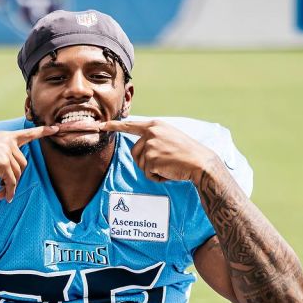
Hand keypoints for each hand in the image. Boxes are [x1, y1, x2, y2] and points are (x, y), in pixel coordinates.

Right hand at [0, 125, 58, 201]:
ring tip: (2, 192)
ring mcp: (6, 152)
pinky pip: (11, 181)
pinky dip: (9, 191)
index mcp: (4, 136)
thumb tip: (13, 170)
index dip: (42, 131)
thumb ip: (2, 151)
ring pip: (17, 174)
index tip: (56, 128)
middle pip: (22, 164)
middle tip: (5, 186)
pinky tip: (4, 197)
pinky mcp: (3, 164)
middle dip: (15, 177)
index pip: (26, 133)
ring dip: (10, 186)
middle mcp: (7, 142)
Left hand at [99, 118, 222, 184]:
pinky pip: (148, 174)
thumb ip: (154, 137)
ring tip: (169, 166)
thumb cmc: (187, 152)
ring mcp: (150, 146)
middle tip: (165, 162)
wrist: (200, 163)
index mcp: (155, 125)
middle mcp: (151, 133)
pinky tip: (169, 172)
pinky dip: (158, 177)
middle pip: (134, 152)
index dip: (115, 126)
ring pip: (141, 164)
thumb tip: (140, 146)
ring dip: (152, 170)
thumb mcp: (170, 136)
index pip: (130, 125)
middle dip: (145, 162)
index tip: (101, 126)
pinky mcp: (152, 159)